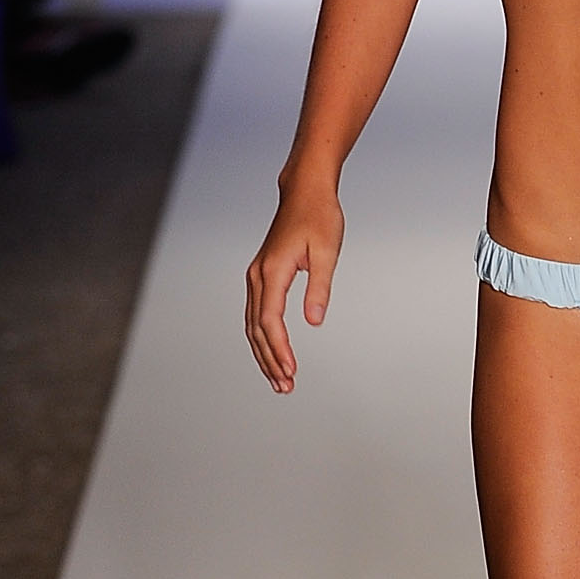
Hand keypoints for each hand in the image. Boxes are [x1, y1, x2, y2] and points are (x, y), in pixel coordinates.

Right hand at [245, 178, 343, 391]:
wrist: (305, 192)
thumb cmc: (319, 217)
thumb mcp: (327, 251)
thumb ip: (320, 287)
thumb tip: (314, 320)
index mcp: (273, 271)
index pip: (270, 320)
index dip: (279, 348)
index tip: (291, 370)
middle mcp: (258, 276)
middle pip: (256, 329)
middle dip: (270, 360)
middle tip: (285, 386)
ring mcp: (256, 276)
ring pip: (252, 324)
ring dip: (264, 353)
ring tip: (279, 379)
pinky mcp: (261, 276)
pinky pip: (256, 314)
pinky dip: (263, 337)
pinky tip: (273, 352)